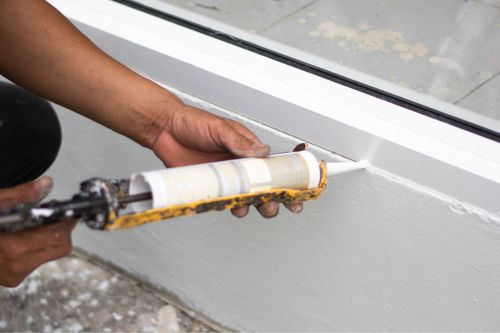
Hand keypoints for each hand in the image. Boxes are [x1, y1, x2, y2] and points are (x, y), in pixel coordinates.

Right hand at [0, 177, 75, 286]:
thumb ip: (20, 195)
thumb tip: (45, 185)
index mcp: (12, 246)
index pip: (58, 236)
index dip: (65, 221)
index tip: (66, 211)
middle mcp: (16, 264)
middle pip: (60, 247)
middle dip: (61, 230)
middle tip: (53, 216)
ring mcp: (14, 274)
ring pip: (50, 255)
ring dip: (48, 239)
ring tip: (33, 225)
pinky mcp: (12, 279)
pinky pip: (36, 262)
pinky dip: (35, 249)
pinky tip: (21, 237)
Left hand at [151, 104, 303, 217]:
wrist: (164, 130)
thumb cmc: (193, 123)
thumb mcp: (220, 128)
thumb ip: (240, 142)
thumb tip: (261, 152)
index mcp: (248, 149)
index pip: (274, 166)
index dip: (288, 180)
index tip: (297, 190)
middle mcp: (240, 165)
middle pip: (264, 187)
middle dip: (273, 199)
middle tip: (274, 205)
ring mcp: (226, 178)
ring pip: (245, 197)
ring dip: (251, 205)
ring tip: (249, 206)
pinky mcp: (210, 187)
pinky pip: (223, 201)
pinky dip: (228, 206)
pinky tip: (229, 205)